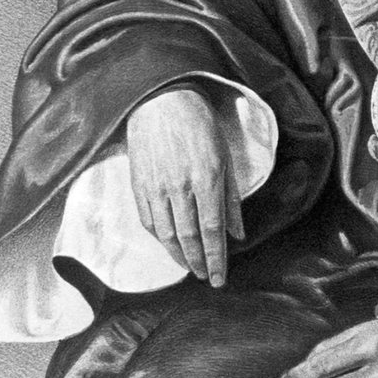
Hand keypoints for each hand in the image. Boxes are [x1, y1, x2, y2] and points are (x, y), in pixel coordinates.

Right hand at [127, 86, 244, 286]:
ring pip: (167, 235)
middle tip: (205, 278)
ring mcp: (157, 187)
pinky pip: (149, 221)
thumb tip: (238, 233)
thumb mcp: (225, 155)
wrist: (161, 99)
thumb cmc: (199, 123)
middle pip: (189, 237)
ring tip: (189, 267)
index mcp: (208, 177)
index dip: (217, 258)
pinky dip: (159, 239)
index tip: (219, 279)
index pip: (213, 230)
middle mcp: (181, 187)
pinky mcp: (139, 185)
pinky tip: (168, 245)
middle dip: (199, 263)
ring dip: (179, 256)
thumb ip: (231, 197)